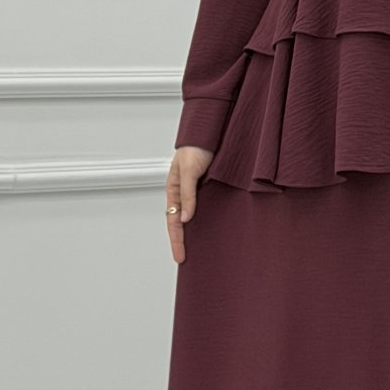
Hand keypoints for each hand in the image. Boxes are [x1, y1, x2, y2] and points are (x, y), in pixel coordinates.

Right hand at [165, 146, 212, 263]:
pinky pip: (209, 207)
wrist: (211, 130)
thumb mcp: (188, 171)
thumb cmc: (195, 147)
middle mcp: (185, 193)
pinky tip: (216, 229)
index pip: (173, 222)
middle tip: (188, 259)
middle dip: (184, 241)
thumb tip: (187, 218)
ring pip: (195, 216)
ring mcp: (198, 191)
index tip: (180, 258)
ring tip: (202, 250)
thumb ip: (187, 194)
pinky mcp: (211, 188)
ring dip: (197, 232)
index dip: (177, 241)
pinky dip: (210, 219)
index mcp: (174, 190)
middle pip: (183, 223)